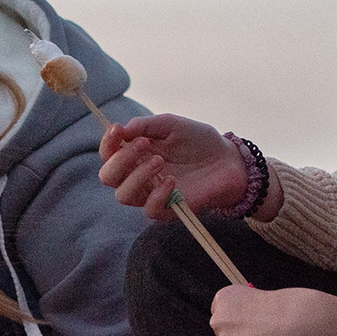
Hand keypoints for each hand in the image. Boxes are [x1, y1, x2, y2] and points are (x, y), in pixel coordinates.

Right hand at [98, 114, 249, 219]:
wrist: (229, 159)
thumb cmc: (199, 141)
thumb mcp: (172, 124)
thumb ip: (146, 125)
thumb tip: (122, 130)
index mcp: (135, 155)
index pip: (108, 154)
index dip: (107, 143)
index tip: (118, 129)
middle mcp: (138, 175)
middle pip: (108, 177)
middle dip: (120, 160)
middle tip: (143, 145)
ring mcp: (152, 193)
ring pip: (123, 196)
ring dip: (137, 176)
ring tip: (160, 161)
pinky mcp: (169, 209)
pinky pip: (150, 210)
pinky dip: (157, 195)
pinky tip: (172, 181)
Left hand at [210, 284, 336, 335]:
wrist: (298, 325)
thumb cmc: (289, 309)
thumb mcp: (261, 295)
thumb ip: (247, 310)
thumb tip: (246, 325)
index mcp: (224, 298)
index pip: (222, 312)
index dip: (240, 320)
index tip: (252, 323)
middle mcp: (218, 320)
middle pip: (224, 334)